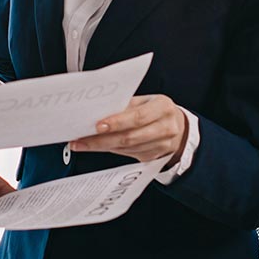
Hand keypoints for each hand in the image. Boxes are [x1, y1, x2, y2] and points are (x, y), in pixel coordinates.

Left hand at [67, 94, 188, 167]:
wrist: (178, 127)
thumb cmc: (156, 110)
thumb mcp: (145, 101)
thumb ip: (125, 106)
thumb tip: (97, 112)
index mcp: (163, 107)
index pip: (138, 117)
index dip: (117, 122)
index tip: (97, 126)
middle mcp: (166, 128)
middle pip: (130, 137)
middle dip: (102, 140)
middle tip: (81, 139)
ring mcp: (162, 145)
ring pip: (127, 148)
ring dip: (102, 147)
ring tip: (82, 143)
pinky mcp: (154, 157)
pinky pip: (128, 155)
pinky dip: (111, 150)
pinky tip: (97, 146)